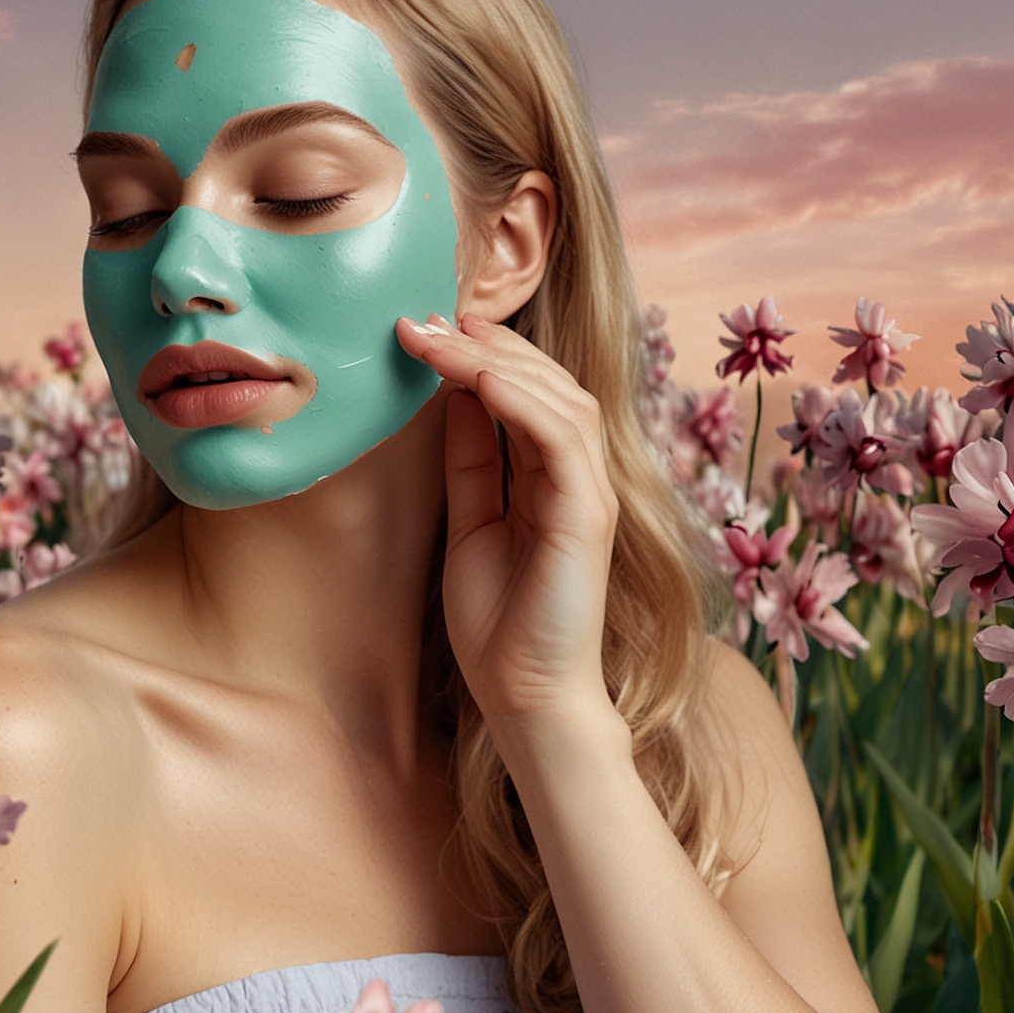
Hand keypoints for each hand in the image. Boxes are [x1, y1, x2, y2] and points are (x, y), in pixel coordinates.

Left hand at [394, 312, 620, 740]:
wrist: (523, 695)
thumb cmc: (498, 621)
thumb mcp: (469, 521)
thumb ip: (469, 461)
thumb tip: (451, 395)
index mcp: (550, 476)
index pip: (527, 392)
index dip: (480, 354)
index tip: (423, 328)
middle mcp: (579, 476)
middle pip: (546, 382)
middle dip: (484, 343)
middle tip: (424, 317)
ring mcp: (590, 493)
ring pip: (559, 398)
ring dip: (495, 360)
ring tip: (438, 337)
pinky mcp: (588, 516)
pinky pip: (562, 440)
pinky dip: (520, 402)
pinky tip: (475, 378)